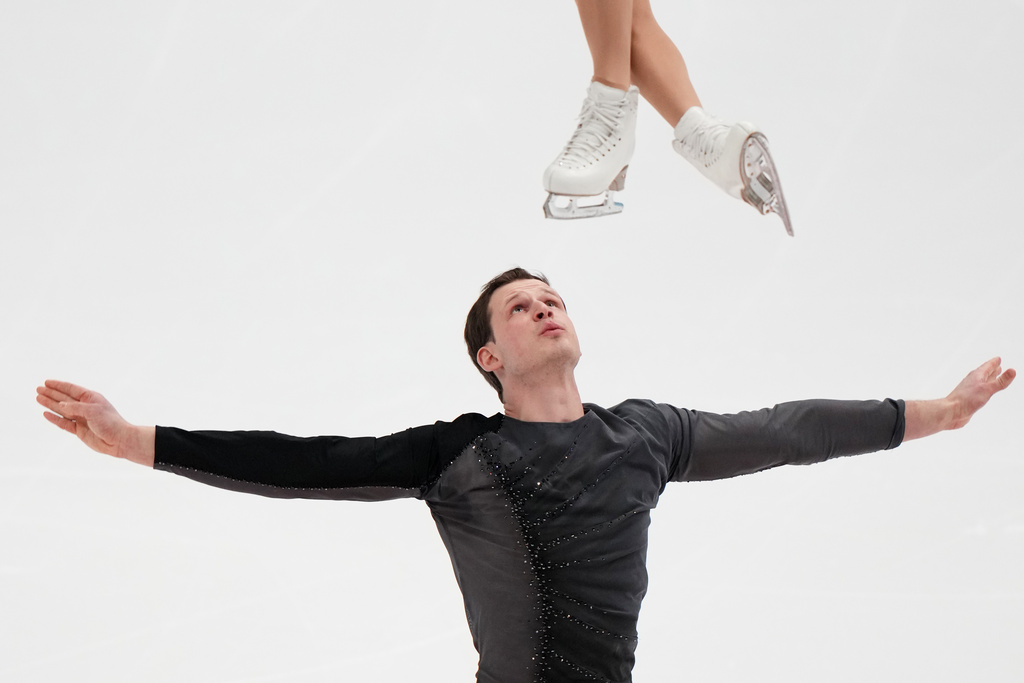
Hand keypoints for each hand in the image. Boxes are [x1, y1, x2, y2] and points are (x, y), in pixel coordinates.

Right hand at [36, 380, 154, 465]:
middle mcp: (85, 407)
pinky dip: (55, 419)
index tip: (46, 382)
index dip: (58, 385)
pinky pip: (64, 423)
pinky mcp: (79, 430)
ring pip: (62, 410)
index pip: (71, 389)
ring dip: (50, 404)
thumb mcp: (92, 411)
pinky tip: (46, 414)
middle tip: (38, 389)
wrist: (119, 441)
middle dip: (51, 393)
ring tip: (38, 398)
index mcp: (91, 398)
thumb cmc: (110, 423)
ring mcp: (82, 418)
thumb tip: (60, 405)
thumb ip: (75, 408)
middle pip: (64, 398)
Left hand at [904, 357, 1014, 440]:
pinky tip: (983, 393)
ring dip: (988, 379)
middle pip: (984, 373)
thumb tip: (1012, 370)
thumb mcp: (987, 389)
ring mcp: (970, 391)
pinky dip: (984, 390)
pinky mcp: (969, 400)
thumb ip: (1000, 381)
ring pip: (981, 383)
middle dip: (992, 369)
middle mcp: (973, 382)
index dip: (994, 363)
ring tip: (992, 377)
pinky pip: (978, 392)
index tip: (998, 358)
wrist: (951, 412)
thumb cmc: (966, 399)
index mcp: (976, 376)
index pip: (987, 366)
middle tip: (997, 365)